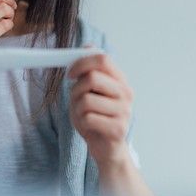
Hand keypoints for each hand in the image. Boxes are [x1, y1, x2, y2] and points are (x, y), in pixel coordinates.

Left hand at [67, 45, 134, 167]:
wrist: (106, 148)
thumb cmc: (95, 117)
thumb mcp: (90, 91)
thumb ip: (89, 71)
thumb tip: (86, 46)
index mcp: (120, 80)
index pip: (103, 58)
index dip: (81, 62)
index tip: (70, 73)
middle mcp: (126, 93)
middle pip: (92, 77)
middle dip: (76, 88)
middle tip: (75, 98)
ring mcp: (124, 111)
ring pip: (86, 100)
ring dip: (77, 108)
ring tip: (83, 115)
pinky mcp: (118, 128)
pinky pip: (88, 118)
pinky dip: (81, 122)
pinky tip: (89, 126)